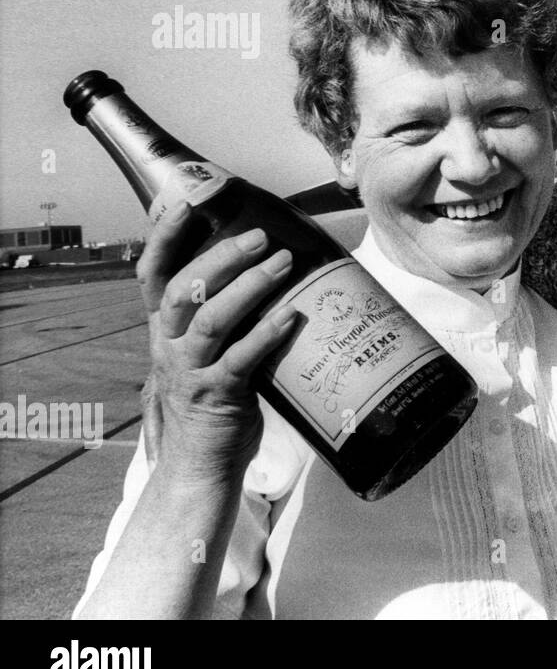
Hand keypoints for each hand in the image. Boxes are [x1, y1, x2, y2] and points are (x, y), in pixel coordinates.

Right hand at [137, 202, 297, 485]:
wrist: (200, 464)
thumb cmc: (213, 395)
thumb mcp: (205, 349)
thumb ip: (221, 313)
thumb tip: (264, 263)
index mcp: (164, 328)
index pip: (152, 274)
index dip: (164, 237)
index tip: (187, 204)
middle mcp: (169, 345)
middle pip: (184, 289)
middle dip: (222, 257)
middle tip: (261, 235)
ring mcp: (191, 371)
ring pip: (211, 319)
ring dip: (249, 287)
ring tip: (284, 263)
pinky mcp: (217, 396)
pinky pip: (241, 360)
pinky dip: (267, 334)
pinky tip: (292, 315)